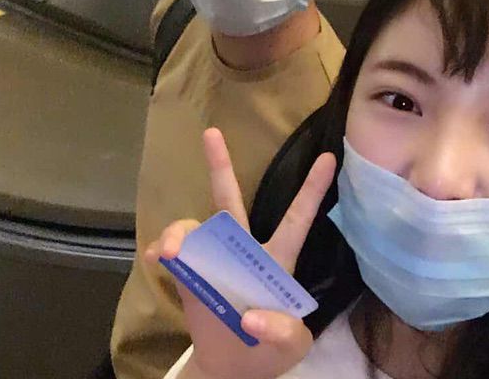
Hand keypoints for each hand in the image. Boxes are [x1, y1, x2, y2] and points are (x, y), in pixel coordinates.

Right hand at [146, 127, 335, 378]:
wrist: (231, 366)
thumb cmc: (269, 350)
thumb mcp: (291, 346)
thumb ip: (284, 332)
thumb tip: (250, 315)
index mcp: (277, 260)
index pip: (298, 219)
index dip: (313, 190)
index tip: (329, 158)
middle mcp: (243, 250)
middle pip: (230, 201)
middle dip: (220, 166)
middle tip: (211, 132)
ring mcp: (213, 259)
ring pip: (197, 228)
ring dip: (181, 234)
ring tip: (173, 252)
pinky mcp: (190, 272)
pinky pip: (175, 252)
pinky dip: (165, 251)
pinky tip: (160, 260)